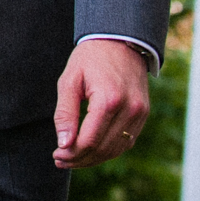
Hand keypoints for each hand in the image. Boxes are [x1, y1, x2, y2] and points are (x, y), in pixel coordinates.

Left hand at [52, 38, 150, 168]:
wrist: (119, 40)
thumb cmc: (89, 59)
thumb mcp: (69, 81)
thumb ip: (65, 114)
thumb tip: (64, 144)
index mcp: (109, 99)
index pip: (89, 140)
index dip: (71, 153)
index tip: (55, 155)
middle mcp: (130, 109)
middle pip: (103, 148)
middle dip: (79, 159)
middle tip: (60, 160)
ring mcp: (140, 113)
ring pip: (116, 149)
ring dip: (94, 159)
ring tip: (73, 158)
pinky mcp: (144, 114)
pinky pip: (127, 141)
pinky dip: (108, 150)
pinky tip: (91, 150)